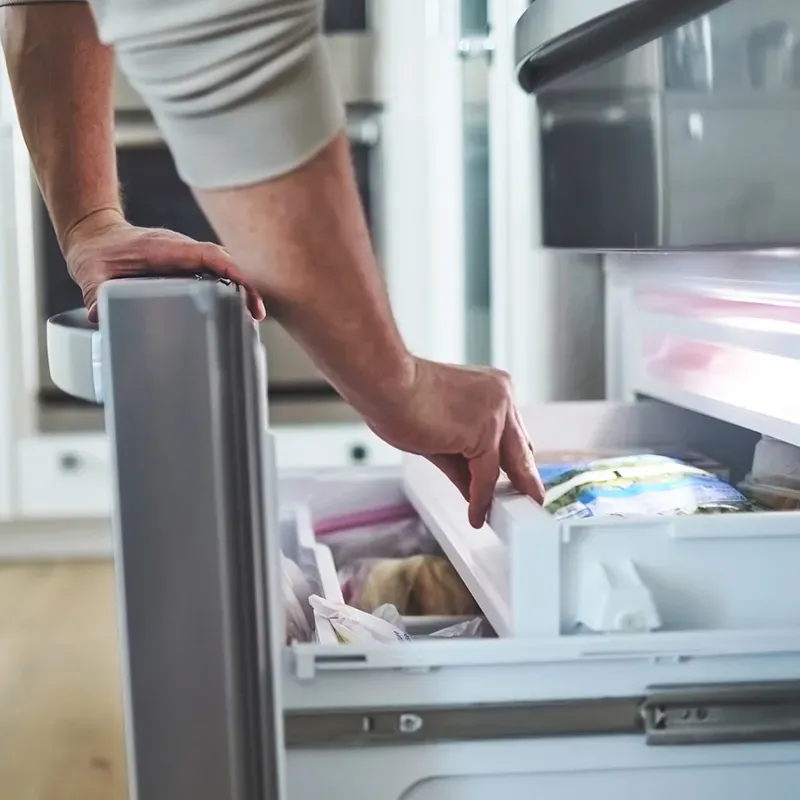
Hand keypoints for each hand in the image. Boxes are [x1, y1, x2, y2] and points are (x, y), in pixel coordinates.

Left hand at [63, 210, 265, 321]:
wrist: (95, 236)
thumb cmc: (97, 252)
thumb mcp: (90, 275)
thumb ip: (96, 296)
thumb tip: (101, 317)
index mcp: (164, 248)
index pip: (207, 254)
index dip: (230, 269)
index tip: (246, 289)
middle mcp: (181, 250)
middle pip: (224, 262)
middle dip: (245, 285)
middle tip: (257, 313)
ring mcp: (186, 257)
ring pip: (223, 268)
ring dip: (241, 288)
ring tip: (253, 316)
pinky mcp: (188, 266)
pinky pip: (216, 273)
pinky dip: (230, 289)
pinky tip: (238, 310)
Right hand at [364, 358, 544, 528]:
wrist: (386, 384)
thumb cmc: (399, 397)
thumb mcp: (439, 434)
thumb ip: (461, 462)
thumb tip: (473, 490)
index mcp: (492, 388)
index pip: (511, 432)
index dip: (512, 459)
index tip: (515, 480)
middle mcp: (501, 397)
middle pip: (519, 448)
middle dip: (523, 479)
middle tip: (529, 502)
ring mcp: (496, 413)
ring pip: (507, 463)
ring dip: (504, 494)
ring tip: (503, 517)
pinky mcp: (484, 433)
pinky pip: (485, 475)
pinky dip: (480, 498)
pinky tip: (476, 514)